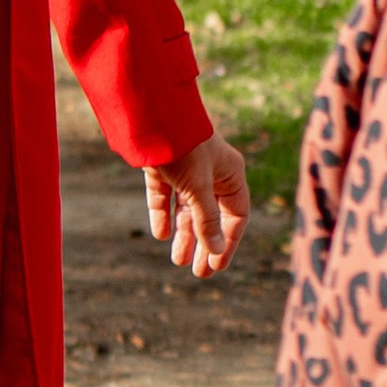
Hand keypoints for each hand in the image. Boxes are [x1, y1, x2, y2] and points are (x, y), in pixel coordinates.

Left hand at [145, 138, 250, 278]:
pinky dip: (163, 214)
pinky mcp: (162, 167)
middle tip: (198, 272)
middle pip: (211, 216)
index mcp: (230, 175)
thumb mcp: (198, 189)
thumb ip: (207, 221)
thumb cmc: (183, 147)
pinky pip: (164, 196)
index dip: (228, 242)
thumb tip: (217, 252)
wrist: (150, 113)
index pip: (236, 216)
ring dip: (184, 234)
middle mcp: (211, 173)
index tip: (216, 266)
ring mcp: (185, 170)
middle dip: (204, 244)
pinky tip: (160, 234)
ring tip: (178, 260)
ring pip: (187, 209)